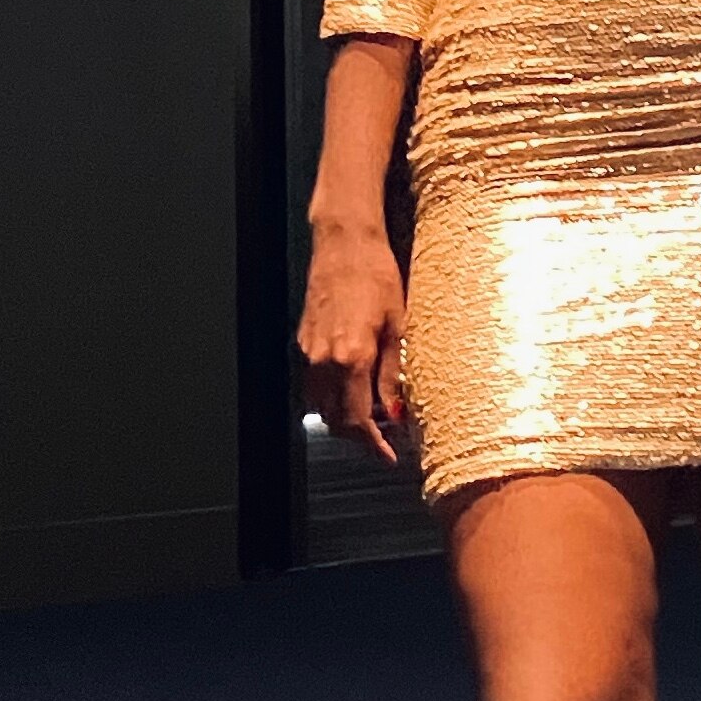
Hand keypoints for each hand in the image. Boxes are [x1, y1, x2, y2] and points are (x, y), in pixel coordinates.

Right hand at [298, 224, 408, 464]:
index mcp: (350, 357)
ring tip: (373, 414)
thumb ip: (392, 373)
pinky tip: (353, 388)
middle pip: (335, 419)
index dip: (373, 443)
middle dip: (359, 435)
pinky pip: (313, 383)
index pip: (357, 419)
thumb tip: (396, 411)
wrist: (344, 244)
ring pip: (321, 405)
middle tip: (385, 438)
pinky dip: (331, 396)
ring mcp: (308, 352)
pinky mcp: (303, 342)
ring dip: (344, 417)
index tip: (388, 455)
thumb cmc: (376, 275)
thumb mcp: (398, 325)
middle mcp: (323, 360)